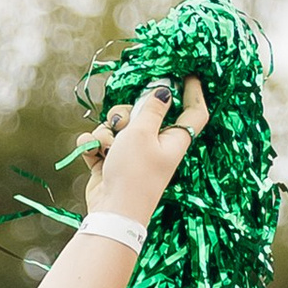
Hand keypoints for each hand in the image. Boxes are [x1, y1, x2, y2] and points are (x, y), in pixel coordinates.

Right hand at [84, 75, 208, 228]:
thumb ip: (151, 107)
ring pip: (117, 126)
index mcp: (174, 138)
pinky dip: (94, 145)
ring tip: (107, 147)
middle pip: (144, 113)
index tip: (188, 74)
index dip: (194, 92)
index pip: (194, 111)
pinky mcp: (110, 163)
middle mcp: (155, 145)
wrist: (112, 213)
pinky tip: (93, 154)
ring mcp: (131, 154)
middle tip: (123, 122)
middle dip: (126, 112)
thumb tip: (163, 90)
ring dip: (106, 131)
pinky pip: (100, 142)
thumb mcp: (143, 132)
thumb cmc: (134, 173)